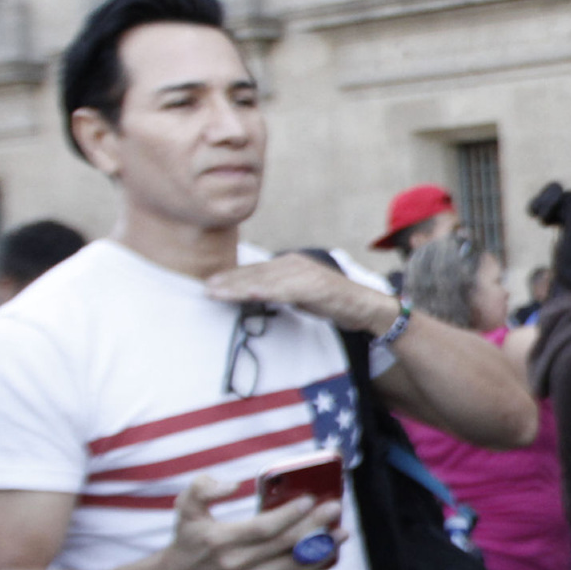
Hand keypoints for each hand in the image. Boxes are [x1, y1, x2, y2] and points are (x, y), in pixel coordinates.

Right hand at [149, 475, 345, 569]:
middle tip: (335, 509)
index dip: (289, 514)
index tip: (311, 499)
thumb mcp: (185, 508)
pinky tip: (326, 553)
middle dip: (314, 526)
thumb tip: (232, 484)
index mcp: (219, 541)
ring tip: (341, 533)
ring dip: (321, 549)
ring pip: (291, 566)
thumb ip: (202, 488)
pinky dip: (310, 567)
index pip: (263, 527)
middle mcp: (234, 566)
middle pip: (284, 545)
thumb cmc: (188, 539)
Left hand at [205, 254, 397, 335]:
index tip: (210, 285)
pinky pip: (287, 290)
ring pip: (266, 281)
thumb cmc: (332, 302)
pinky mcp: (316, 286)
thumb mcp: (299, 293)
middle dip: (229, 282)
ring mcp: (306, 273)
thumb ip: (278, 290)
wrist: (365, 307)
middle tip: (206, 289)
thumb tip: (253, 294)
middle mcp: (295, 263)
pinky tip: (250, 294)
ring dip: (239, 287)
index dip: (232, 277)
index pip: (255, 270)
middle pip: (256, 273)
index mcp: (290, 263)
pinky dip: (267, 291)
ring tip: (218, 293)